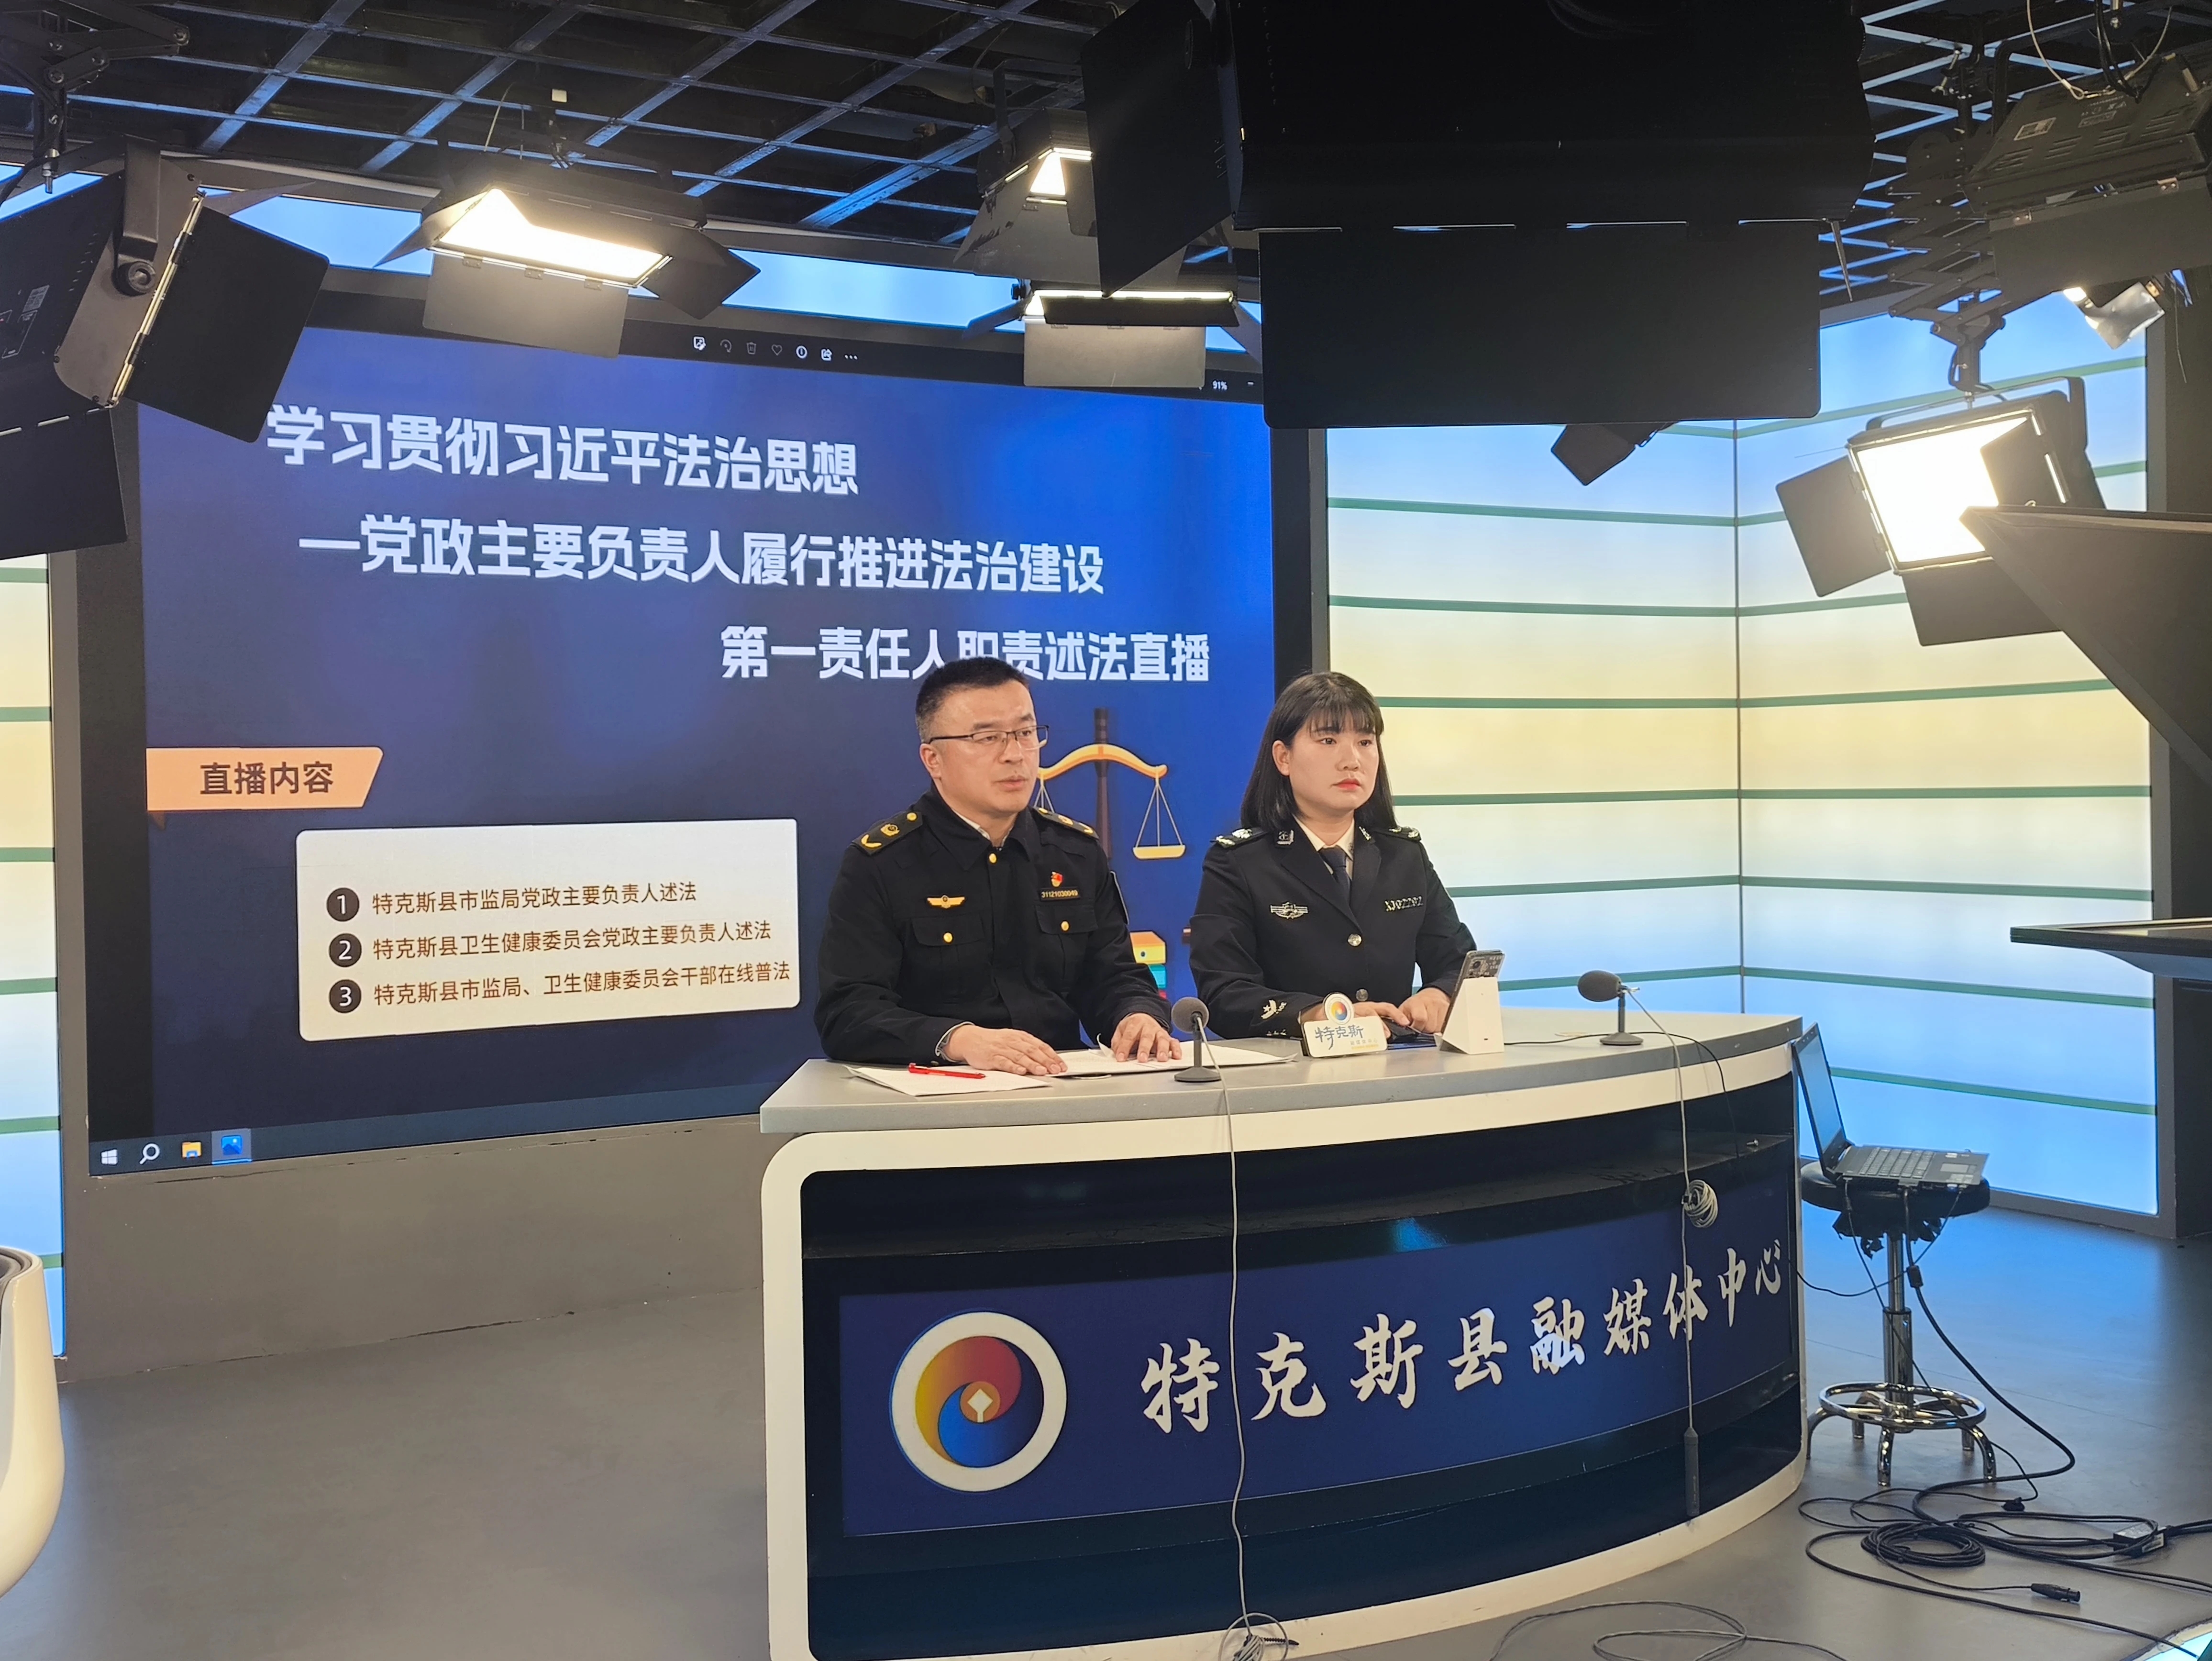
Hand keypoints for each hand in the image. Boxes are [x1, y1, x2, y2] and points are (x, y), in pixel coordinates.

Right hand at [940, 1024, 1066, 1075]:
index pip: (1040, 1046)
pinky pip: (1004, 1062)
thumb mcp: (1013, 1040)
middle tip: (1056, 1069)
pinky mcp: (991, 1057)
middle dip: (1046, 1061)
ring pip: (1020, 1056)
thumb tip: (1047, 1059)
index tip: (1061, 1065)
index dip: (1052, 1056)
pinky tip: (1021, 1071)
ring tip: (1042, 1071)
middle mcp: (1013, 1041)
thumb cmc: (994, 1041)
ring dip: (1033, 1064)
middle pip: (1032, 1051)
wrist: (970, 1039)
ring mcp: (1002, 1049)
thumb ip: (1028, 1048)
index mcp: (1020, 1037)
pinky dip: (1013, 1067)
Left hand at [1112, 1013, 1181, 1061]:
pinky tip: (1176, 1056)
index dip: (1124, 1047)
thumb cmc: (1133, 1027)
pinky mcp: (1168, 1038)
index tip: (1121, 1058)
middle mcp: (1149, 1027)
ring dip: (1162, 1049)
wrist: (1143, 1018)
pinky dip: (1176, 1049)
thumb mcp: (1121, 1030)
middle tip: (1142, 1059)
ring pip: (1162, 1039)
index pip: (1129, 1036)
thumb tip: (1117, 1053)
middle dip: (1144, 1048)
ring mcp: (1159, 1032)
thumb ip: (1118, 1042)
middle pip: (1147, 1037)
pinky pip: (1174, 1042)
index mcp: (1135, 1023)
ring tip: (1161, 1058)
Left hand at [1398, 987, 1452, 1032]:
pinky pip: (1446, 1026)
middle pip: (1430, 1027)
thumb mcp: (1403, 1011)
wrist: (1429, 997)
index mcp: (1417, 1002)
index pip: (1420, 1018)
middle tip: (1422, 1025)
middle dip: (1425, 1030)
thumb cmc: (1414, 1006)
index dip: (1417, 1027)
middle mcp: (1431, 1002)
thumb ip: (1401, 1021)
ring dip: (1434, 1030)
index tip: (1414, 1027)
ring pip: (1439, 1029)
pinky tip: (1436, 1023)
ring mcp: (1442, 1006)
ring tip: (1429, 1024)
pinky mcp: (1449, 1010)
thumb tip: (1401, 1029)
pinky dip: (1441, 1028)